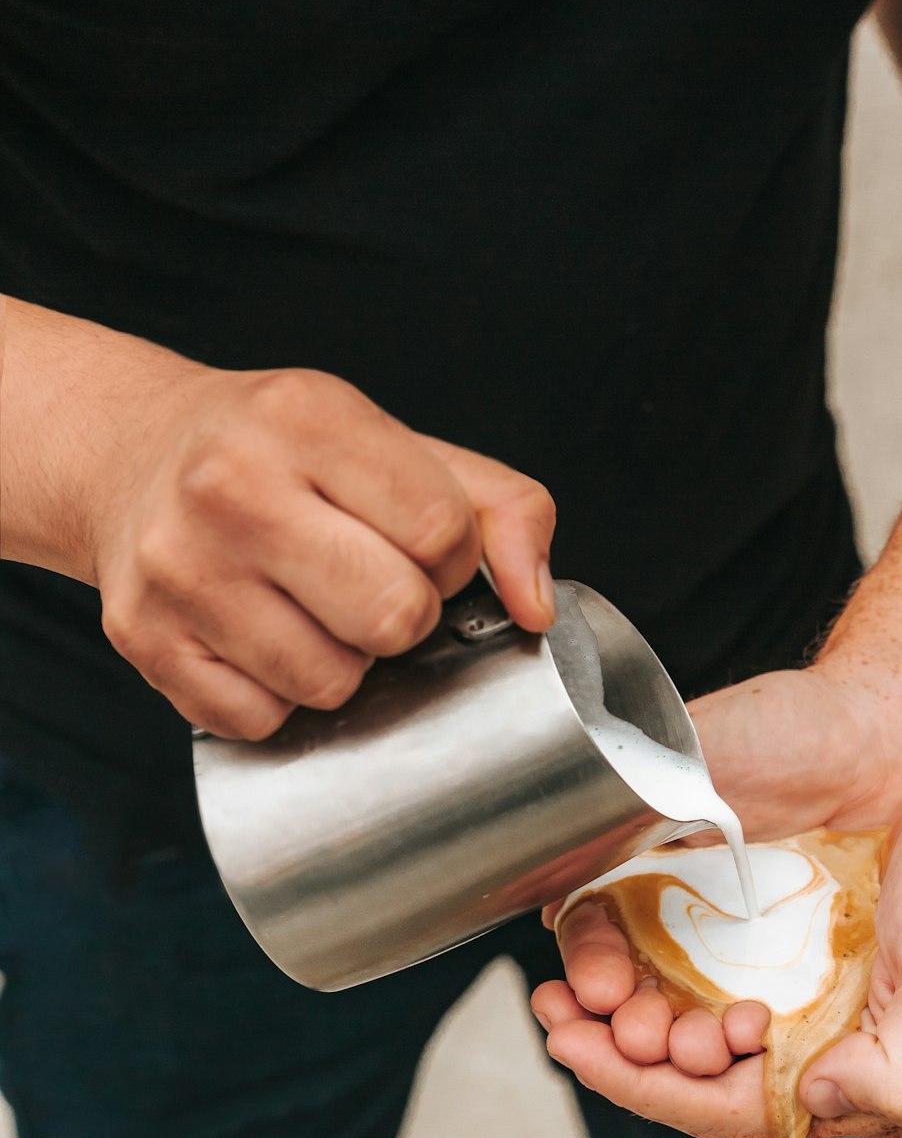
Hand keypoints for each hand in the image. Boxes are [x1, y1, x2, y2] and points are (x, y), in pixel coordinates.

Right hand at [85, 355, 555, 737]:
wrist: (128, 453)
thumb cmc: (286, 459)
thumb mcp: (397, 446)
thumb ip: (503, 511)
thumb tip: (536, 608)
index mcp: (308, 418)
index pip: (441, 532)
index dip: (449, 560)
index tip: (416, 548)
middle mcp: (230, 486)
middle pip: (394, 617)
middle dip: (402, 617)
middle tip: (364, 585)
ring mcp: (178, 567)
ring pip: (331, 683)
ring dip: (340, 664)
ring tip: (307, 609)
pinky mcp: (144, 637)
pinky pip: (260, 720)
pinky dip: (274, 697)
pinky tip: (256, 638)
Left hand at [534, 755, 901, 1137]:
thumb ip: (893, 1074)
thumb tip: (808, 1104)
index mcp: (858, 1080)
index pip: (724, 1111)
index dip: (637, 1086)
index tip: (567, 1044)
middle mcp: (826, 1044)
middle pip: (697, 1071)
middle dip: (625, 1045)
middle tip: (563, 1003)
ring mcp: (812, 987)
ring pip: (695, 1015)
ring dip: (636, 1002)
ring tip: (582, 975)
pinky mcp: (801, 931)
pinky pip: (712, 956)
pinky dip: (663, 952)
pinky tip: (621, 930)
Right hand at [539, 663, 901, 1027]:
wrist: (884, 736)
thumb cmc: (788, 727)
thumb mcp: (690, 753)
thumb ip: (624, 808)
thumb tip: (559, 884)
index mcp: (632, 860)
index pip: (589, 932)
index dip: (587, 967)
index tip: (596, 989)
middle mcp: (674, 912)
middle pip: (632, 994)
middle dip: (627, 1027)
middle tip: (643, 1036)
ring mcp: (731, 947)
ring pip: (689, 1018)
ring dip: (681, 1046)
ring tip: (697, 1047)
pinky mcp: (787, 971)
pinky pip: (755, 1017)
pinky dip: (743, 1040)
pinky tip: (749, 1037)